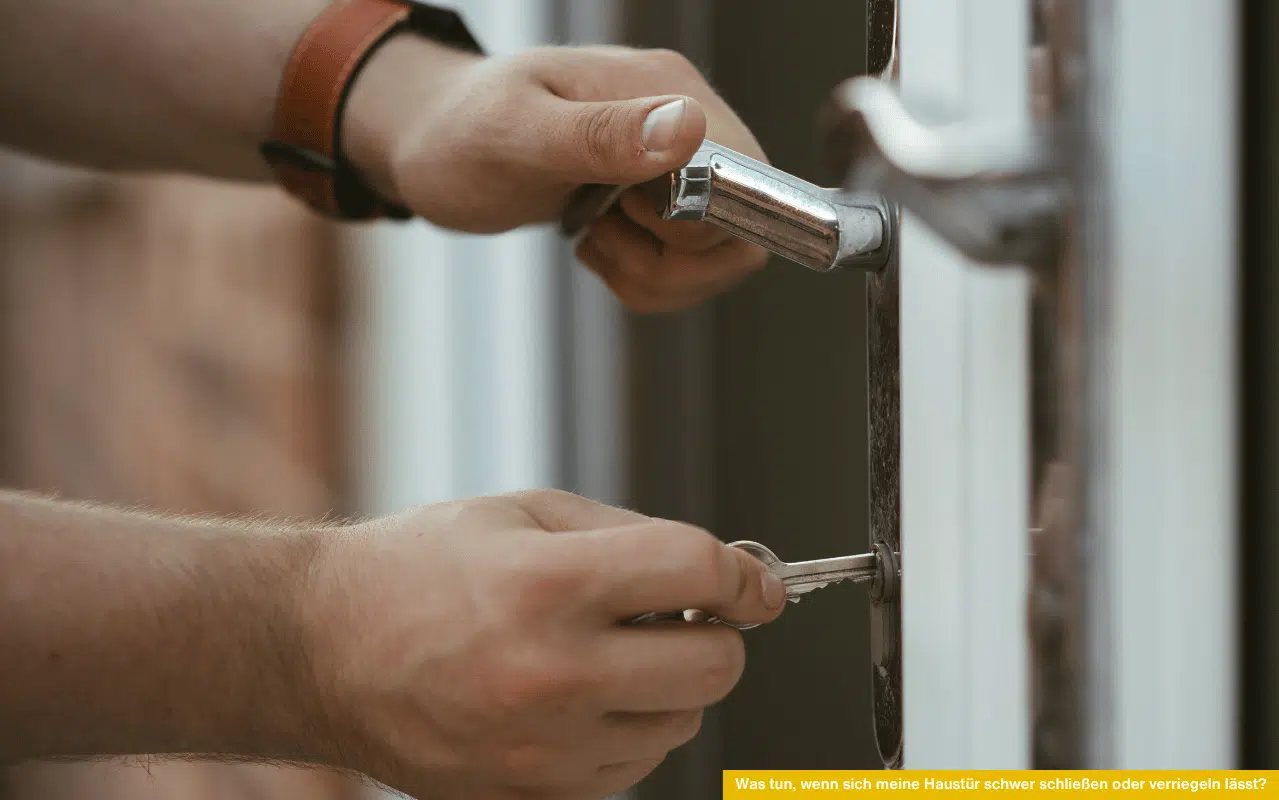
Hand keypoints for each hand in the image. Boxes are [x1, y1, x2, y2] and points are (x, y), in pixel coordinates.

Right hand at [300, 489, 785, 799]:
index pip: (696, 573)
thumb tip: (721, 570)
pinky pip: (631, 769)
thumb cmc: (418, 570)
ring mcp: (541, 749)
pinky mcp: (530, 795)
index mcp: (547, 584)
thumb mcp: (521, 514)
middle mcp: (550, 674)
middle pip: (714, 667)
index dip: (742, 576)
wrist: (321, 650)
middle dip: (714, 635)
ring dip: (668, 686)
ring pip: (679, 725)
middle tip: (680, 617)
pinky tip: (580, 698)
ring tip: (608, 655)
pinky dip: (627, 731)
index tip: (753, 585)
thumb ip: (628, 535)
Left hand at [346, 40, 770, 312]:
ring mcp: (676, 167)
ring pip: (718, 260)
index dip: (703, 225)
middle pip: (743, 229)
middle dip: (672, 261)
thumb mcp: (517, 133)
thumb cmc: (459, 131)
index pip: (749, 180)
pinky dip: (644, 281)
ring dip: (655, 276)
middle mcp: (687, 124)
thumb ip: (602, 133)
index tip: (633, 217)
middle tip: (603, 234)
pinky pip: (687, 270)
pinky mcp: (660, 203)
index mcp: (668, 90)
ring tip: (595, 241)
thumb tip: (687, 128)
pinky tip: (597, 248)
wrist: (428, 141)